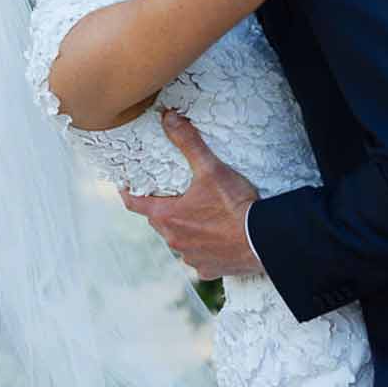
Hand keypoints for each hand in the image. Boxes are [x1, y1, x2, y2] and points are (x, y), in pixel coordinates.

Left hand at [121, 111, 262, 277]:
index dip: (128, 193)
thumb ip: (187, 142)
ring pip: (179, 241)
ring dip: (185, 230)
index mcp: (168, 217)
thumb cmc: (235, 205)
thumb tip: (168, 117)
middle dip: (163, 210)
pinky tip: (217, 239)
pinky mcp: (209, 269)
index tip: (124, 186)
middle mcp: (174, 241)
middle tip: (173, 196)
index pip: (135, 204)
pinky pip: (199, 258)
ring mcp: (191, 257)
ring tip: (201, 217)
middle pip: (159, 222)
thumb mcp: (210, 169)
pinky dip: (204, 248)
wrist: (263, 240)